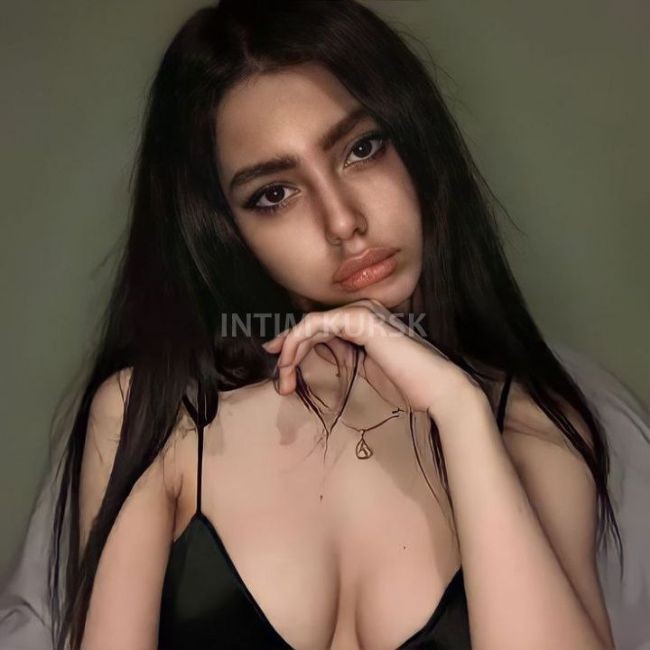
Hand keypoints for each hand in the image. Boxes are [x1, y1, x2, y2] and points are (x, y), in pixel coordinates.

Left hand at [261, 299, 482, 419]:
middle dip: (289, 351)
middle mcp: (362, 311)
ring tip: (283, 378)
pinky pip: (317, 325)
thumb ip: (344, 355)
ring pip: (310, 324)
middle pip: (312, 325)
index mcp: (365, 321)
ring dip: (290, 351)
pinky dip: (298, 342)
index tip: (281, 366)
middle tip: (280, 380)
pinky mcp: (360, 320)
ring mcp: (362, 312)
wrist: (438, 389)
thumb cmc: (409, 383)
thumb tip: (320, 351)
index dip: (296, 344)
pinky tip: (290, 361)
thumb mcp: (366, 369)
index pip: (321, 328)